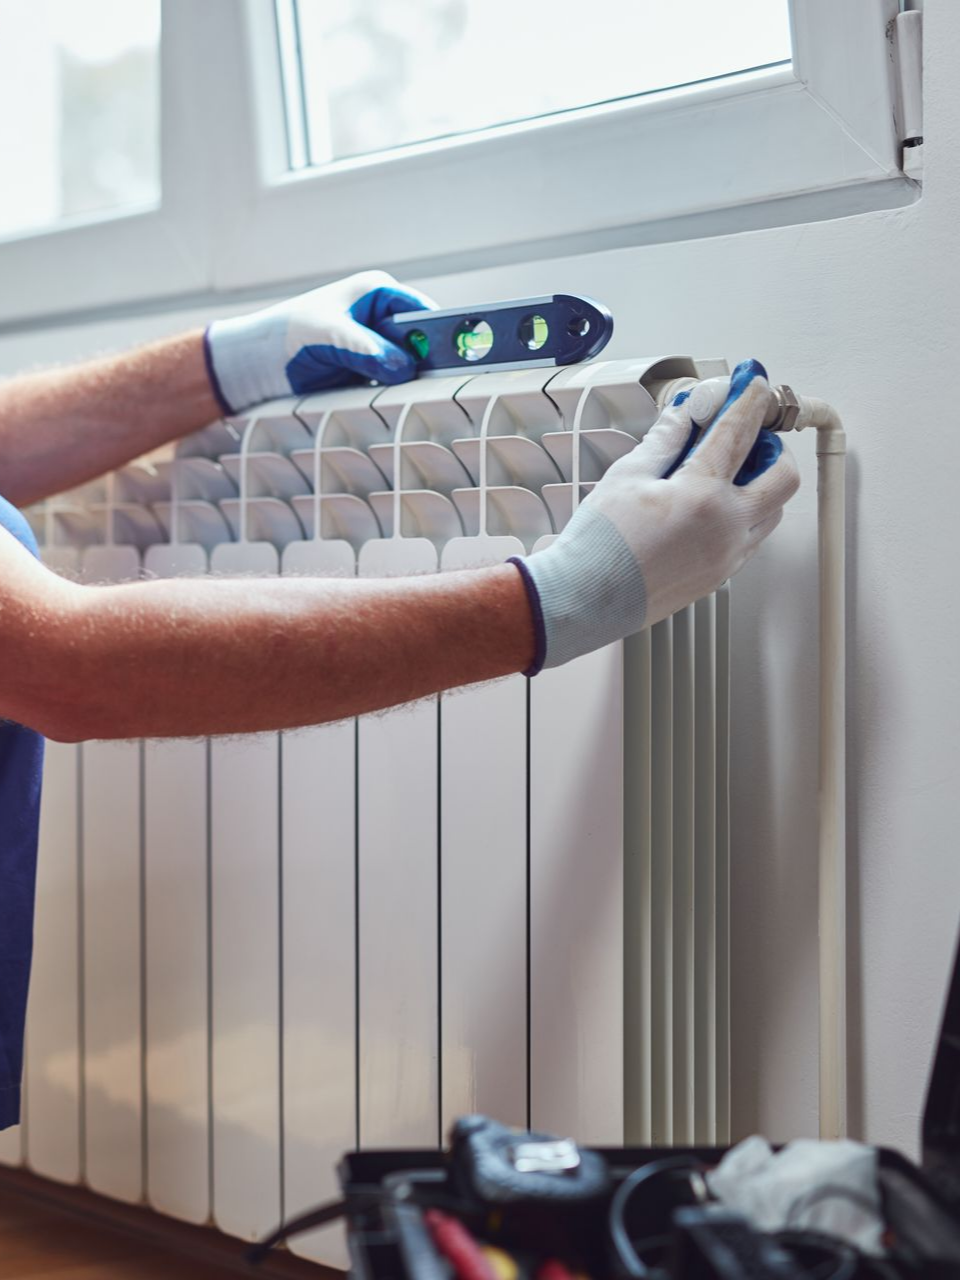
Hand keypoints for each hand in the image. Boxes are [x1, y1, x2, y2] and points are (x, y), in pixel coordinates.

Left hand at [204, 270, 435, 413]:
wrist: (258, 364)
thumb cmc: (288, 336)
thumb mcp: (328, 337)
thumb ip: (366, 349)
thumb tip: (404, 367)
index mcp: (378, 293)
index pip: (424, 313)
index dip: (445, 334)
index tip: (463, 356)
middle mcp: (382, 318)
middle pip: (423, 343)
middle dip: (429, 363)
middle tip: (444, 385)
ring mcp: (377, 347)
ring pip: (410, 367)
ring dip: (413, 383)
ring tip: (424, 399)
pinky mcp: (368, 372)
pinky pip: (393, 384)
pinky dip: (397, 395)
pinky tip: (402, 406)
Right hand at [510, 359, 800, 671]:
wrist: (584, 598)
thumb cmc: (598, 543)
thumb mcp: (627, 476)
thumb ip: (665, 441)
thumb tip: (685, 414)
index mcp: (702, 494)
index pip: (738, 433)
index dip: (748, 401)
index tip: (754, 384)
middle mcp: (726, 527)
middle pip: (783, 478)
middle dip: (772, 449)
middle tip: (747, 437)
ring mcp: (727, 556)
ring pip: (772, 512)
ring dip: (761, 486)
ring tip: (727, 474)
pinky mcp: (718, 577)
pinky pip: (750, 539)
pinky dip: (743, 515)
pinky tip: (711, 508)